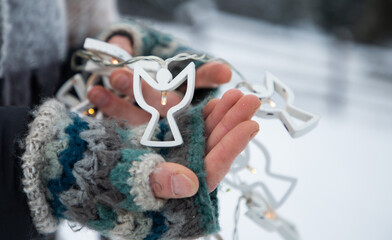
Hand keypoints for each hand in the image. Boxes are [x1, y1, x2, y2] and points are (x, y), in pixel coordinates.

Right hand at [87, 35, 260, 198]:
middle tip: (249, 98)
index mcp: (176, 189)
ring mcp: (169, 153)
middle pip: (210, 145)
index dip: (231, 147)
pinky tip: (208, 98)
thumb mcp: (127, 183)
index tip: (251, 124)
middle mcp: (177, 170)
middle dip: (229, 122)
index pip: (211, 169)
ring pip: (198, 131)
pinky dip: (191, 110)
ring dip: (215, 112)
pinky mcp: (159, 139)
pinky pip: (179, 123)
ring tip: (235, 92)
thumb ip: (160, 182)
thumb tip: (192, 183)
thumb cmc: (98, 185)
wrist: (74, 168)